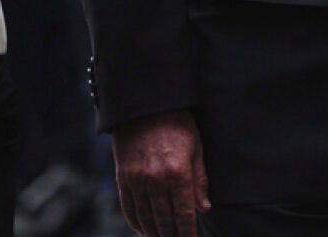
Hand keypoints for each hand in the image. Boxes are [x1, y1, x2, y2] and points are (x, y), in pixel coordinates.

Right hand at [113, 109, 210, 236]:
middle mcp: (156, 180)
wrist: (145, 105)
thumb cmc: (177, 124)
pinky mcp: (123, 176)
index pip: (184, 214)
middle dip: (172, 236)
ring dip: (155, 233)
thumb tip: (204, 209)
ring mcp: (137, 179)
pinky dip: (136, 221)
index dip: (188, 233)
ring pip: (146, 217)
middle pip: (164, 220)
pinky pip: (128, 207)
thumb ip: (199, 180)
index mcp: (178, 172)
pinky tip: (143, 229)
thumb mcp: (196, 148)